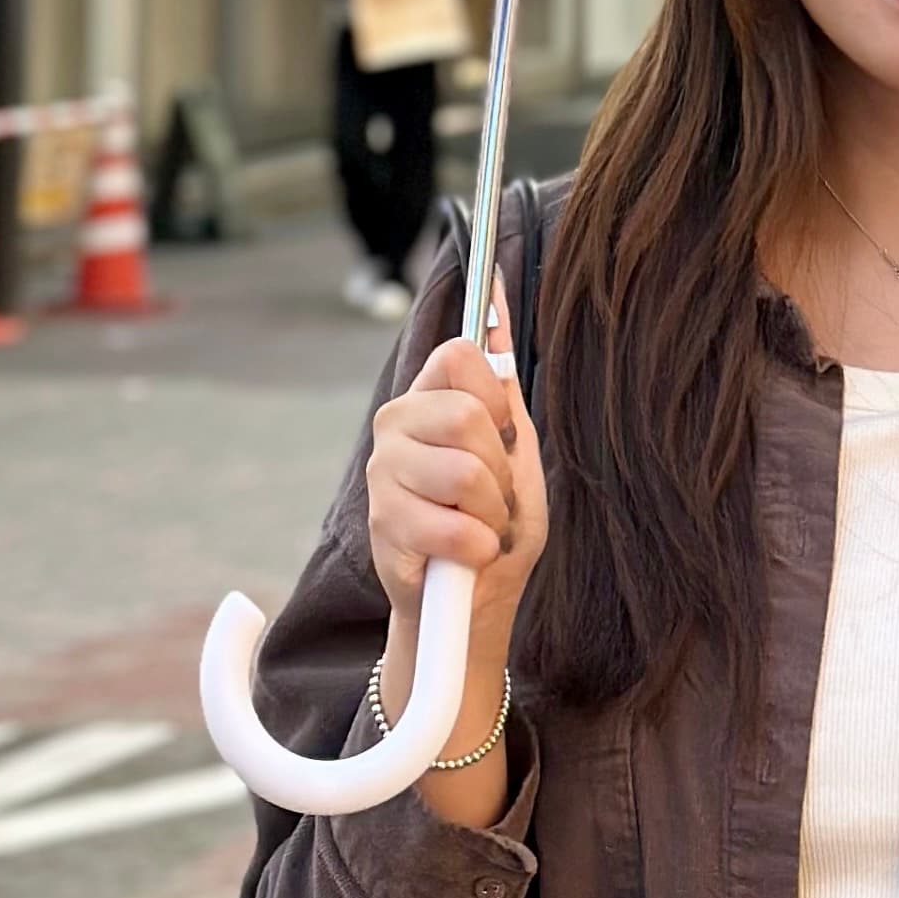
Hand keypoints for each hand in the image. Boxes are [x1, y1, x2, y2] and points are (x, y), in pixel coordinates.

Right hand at [366, 310, 547, 657]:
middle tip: (492, 497)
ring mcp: (383, 471)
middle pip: (468, 415)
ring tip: (479, 526)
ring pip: (465, 472)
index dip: (494, 396)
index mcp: (428, 396)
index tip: (502, 435)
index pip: (459, 354)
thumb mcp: (515, 450)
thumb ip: (503, 386)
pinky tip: (466, 553)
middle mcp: (396, 423)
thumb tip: (498, 298)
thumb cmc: (495, 521)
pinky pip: (454, 526)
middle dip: (501, 468)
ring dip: (492, 512)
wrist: (474, 599)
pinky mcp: (383, 523)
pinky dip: (478, 547)